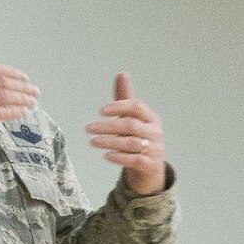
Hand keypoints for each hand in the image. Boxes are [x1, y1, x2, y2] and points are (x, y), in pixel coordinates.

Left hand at [87, 73, 166, 195]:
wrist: (150, 169)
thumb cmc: (139, 140)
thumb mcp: (132, 119)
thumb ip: (125, 100)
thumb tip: (122, 74)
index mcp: (151, 118)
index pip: (136, 107)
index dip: (119, 107)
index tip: (101, 111)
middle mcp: (154, 132)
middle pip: (131, 125)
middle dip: (108, 126)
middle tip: (89, 128)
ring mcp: (154, 149)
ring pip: (131, 143)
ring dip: (110, 142)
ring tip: (93, 141)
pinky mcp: (150, 165)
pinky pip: (135, 160)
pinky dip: (120, 157)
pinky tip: (106, 155)